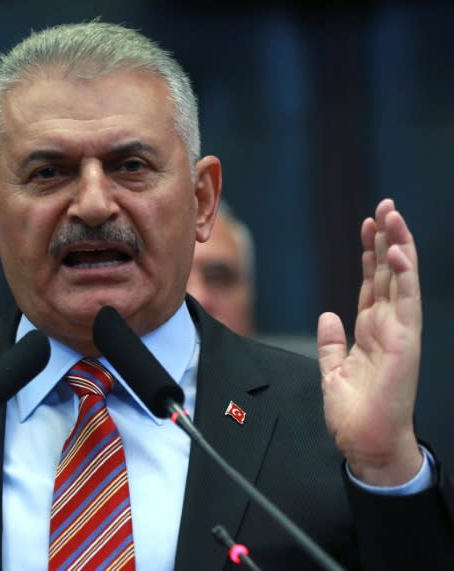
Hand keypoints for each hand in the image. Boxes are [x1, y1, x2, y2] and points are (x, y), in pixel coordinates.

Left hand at [317, 199, 422, 485]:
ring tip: (392, 215)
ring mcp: (399, 332)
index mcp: (371, 330)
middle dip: (386, 238)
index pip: (372, 282)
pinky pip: (404, 302)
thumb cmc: (354, 412)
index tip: (367, 225)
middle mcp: (387, 325)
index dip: (369, 253)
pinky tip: (397, 251)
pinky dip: (402, 275)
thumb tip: (327, 316)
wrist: (365, 442)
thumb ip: (332, 341)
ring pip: (400, 280)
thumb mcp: (333, 370)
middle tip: (385, 206)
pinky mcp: (405, 343)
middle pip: (387, 273)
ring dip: (398, 246)